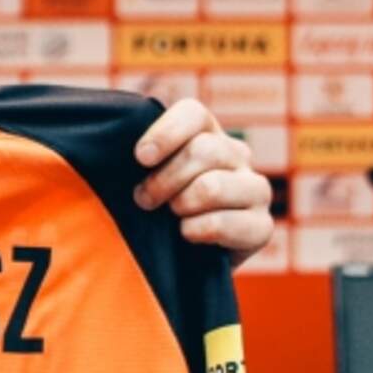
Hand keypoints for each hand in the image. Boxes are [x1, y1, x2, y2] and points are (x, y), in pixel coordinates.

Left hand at [132, 98, 274, 263]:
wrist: (179, 258)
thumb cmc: (153, 207)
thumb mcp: (141, 175)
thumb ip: (136, 155)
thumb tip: (111, 138)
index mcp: (206, 133)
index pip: (194, 113)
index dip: (165, 133)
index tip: (140, 158)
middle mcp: (236, 155)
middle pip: (204, 150)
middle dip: (165, 179)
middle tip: (144, 199)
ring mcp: (255, 189)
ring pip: (213, 186)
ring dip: (181, 205)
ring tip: (170, 216)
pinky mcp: (262, 226)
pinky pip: (226, 223)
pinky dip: (196, 231)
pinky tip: (186, 234)